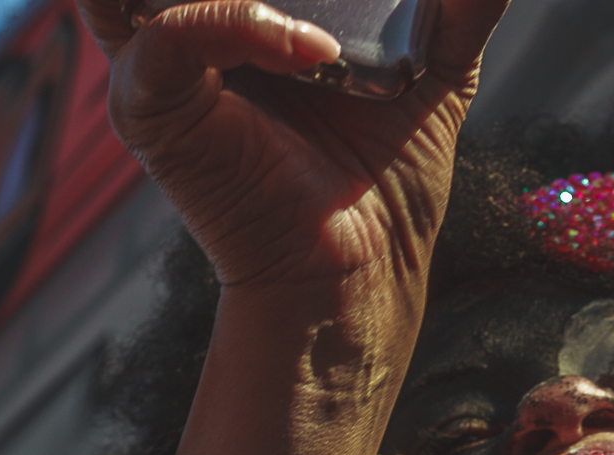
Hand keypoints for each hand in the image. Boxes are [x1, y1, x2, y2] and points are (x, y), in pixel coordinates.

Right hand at [81, 0, 505, 292]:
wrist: (362, 268)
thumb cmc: (384, 177)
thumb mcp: (435, 60)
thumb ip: (460, 3)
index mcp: (238, 3)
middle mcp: (185, 21)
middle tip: (317, 0)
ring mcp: (158, 61)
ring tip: (291, 6)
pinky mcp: (153, 109)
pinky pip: (174, 36)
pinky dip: (242, 25)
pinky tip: (314, 50)